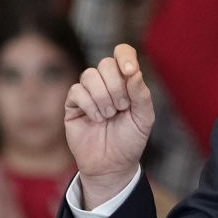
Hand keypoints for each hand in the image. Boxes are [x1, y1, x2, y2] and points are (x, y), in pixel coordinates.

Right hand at [64, 44, 154, 206]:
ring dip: (103, 97)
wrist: (112, 164)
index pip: (123, 53)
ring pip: (89, 75)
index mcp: (126, 82)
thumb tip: (134, 72)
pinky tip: (97, 119)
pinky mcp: (73, 104)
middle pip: (106, 64)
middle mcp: (106, 83)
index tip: (130, 71)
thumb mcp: (144, 118)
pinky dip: (90, 105)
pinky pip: (77, 91)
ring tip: (110, 115)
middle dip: (116, 86)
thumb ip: (141, 94)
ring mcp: (88, 92)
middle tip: (122, 107)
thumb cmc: (130, 140)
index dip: (125, 56)